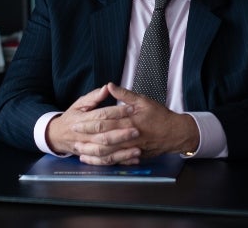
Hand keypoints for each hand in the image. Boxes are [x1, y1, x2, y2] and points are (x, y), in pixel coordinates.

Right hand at [46, 84, 141, 164]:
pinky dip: (118, 162)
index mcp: (82, 119)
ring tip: (137, 148)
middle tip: (137, 129)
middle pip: (104, 136)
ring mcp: (87, 148)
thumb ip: (94, 96)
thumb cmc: (72, 117)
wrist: (57, 135)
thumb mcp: (80, 103)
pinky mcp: (90, 157)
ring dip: (121, 152)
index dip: (116, 112)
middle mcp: (84, 136)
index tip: (131, 109)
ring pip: (105, 152)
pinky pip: (105, 162)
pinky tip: (132, 159)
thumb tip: (107, 87)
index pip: (101, 116)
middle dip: (121, 134)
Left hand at [67, 83, 199, 164]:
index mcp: (128, 120)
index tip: (77, 121)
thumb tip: (109, 86)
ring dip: (92, 152)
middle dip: (86, 137)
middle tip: (73, 135)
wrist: (174, 133)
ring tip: (78, 150)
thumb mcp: (143, 100)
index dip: (89, 122)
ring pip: (107, 152)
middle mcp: (127, 135)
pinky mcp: (133, 156)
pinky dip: (103, 161)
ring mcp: (130, 148)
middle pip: (103, 138)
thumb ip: (125, 94)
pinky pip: (115, 161)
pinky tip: (94, 160)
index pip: (104, 121)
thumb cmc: (159, 115)